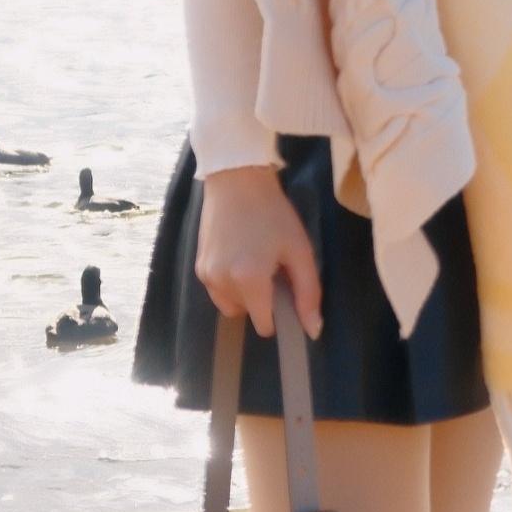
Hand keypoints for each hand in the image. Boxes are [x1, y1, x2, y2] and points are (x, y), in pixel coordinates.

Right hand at [195, 166, 322, 337]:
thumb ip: (308, 293)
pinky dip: (229, 284)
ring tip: (254, 261)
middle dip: (262, 301)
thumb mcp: (299, 250)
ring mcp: (206, 276)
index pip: (264, 325)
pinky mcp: (197, 267)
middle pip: (247, 315)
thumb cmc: (273, 214)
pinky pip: (217, 291)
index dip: (279, 315)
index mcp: (249, 280)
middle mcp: (222, 283)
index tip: (286, 293)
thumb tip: (314, 331)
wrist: (236, 181)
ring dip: (244, 295)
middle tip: (272, 269)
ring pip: (230, 306)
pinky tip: (239, 256)